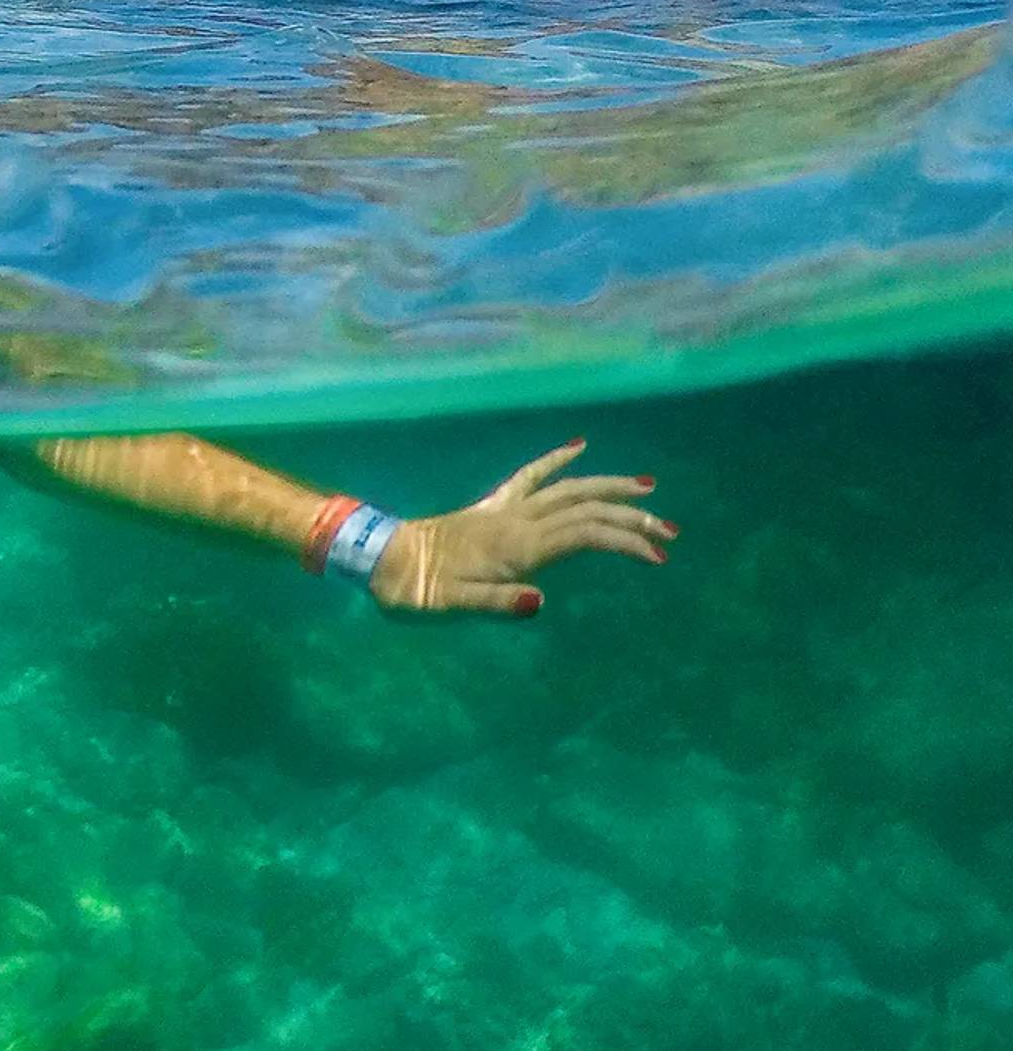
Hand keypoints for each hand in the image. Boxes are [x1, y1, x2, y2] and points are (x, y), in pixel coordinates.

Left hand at [372, 441, 674, 616]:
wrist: (379, 558)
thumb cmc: (414, 589)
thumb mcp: (452, 605)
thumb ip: (496, 603)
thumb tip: (540, 600)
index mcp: (516, 547)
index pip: (585, 535)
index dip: (625, 541)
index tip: (658, 557)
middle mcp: (516, 522)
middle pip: (585, 509)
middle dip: (631, 517)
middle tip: (671, 533)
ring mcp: (505, 509)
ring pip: (567, 489)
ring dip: (608, 488)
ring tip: (648, 489)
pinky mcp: (491, 506)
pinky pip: (529, 476)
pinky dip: (555, 460)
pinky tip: (577, 445)